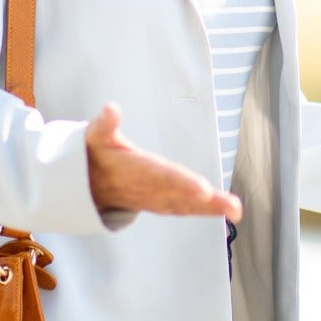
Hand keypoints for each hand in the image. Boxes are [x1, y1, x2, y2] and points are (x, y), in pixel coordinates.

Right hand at [85, 103, 241, 221]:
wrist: (86, 185)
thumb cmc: (97, 154)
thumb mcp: (95, 136)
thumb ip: (105, 124)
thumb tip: (110, 108)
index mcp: (137, 171)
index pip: (163, 177)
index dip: (182, 184)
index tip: (204, 190)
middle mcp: (148, 188)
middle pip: (182, 196)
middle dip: (207, 202)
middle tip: (232, 207)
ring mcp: (155, 198)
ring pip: (186, 205)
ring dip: (211, 209)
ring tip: (235, 210)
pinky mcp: (160, 202)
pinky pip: (184, 208)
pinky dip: (203, 210)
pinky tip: (223, 211)